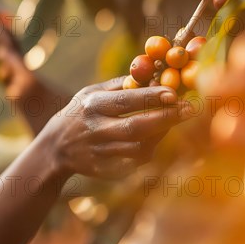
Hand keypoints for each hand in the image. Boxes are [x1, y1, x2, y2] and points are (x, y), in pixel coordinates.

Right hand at [41, 77, 190, 178]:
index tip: (174, 93)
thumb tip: (154, 72)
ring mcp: (99, 152)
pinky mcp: (103, 170)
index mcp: (92, 106)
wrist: (55, 148)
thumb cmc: (80, 112)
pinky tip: (155, 140)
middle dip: (165, 118)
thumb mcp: (91, 92)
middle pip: (135, 127)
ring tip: (172, 122)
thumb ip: (121, 84)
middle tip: (189, 110)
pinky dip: (149, 151)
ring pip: (138, 149)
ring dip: (160, 136)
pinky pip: (134, 164)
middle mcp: (95, 129)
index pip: (125, 100)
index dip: (151, 97)